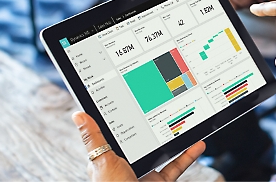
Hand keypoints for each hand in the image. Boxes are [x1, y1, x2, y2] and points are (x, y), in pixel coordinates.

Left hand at [72, 112, 205, 180]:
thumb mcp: (102, 161)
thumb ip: (94, 139)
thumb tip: (79, 115)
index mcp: (109, 159)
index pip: (116, 134)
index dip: (124, 119)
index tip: (134, 102)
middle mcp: (127, 165)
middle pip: (143, 140)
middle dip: (154, 127)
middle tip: (165, 108)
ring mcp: (144, 173)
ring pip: (163, 152)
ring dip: (176, 140)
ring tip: (186, 124)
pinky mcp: (160, 181)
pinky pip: (176, 166)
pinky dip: (188, 156)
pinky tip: (196, 144)